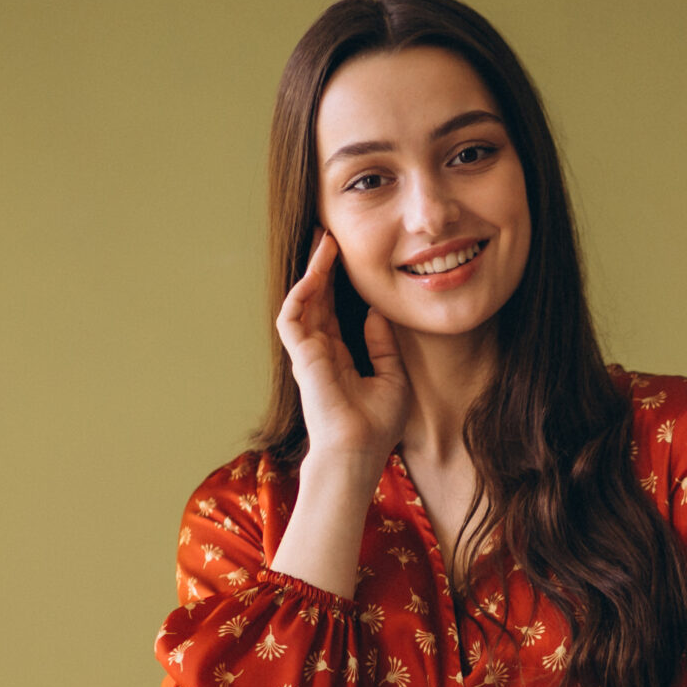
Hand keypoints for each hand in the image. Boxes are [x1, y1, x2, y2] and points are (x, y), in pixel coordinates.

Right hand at [275, 233, 409, 463]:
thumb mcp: (393, 378)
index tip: (347, 258)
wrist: (359, 451)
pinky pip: (294, 315)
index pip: (334, 311)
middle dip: (322, 267)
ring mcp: (308, 353)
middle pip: (317, 299)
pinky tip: (318, 272)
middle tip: (330, 236)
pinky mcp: (300, 356)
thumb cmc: (376, 426)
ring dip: (313, 271)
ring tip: (325, 242)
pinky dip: (303, 292)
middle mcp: (319, 351)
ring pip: (304, 301)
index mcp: (339, 357)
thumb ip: (383, 345)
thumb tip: (377, 311)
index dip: (338, 284)